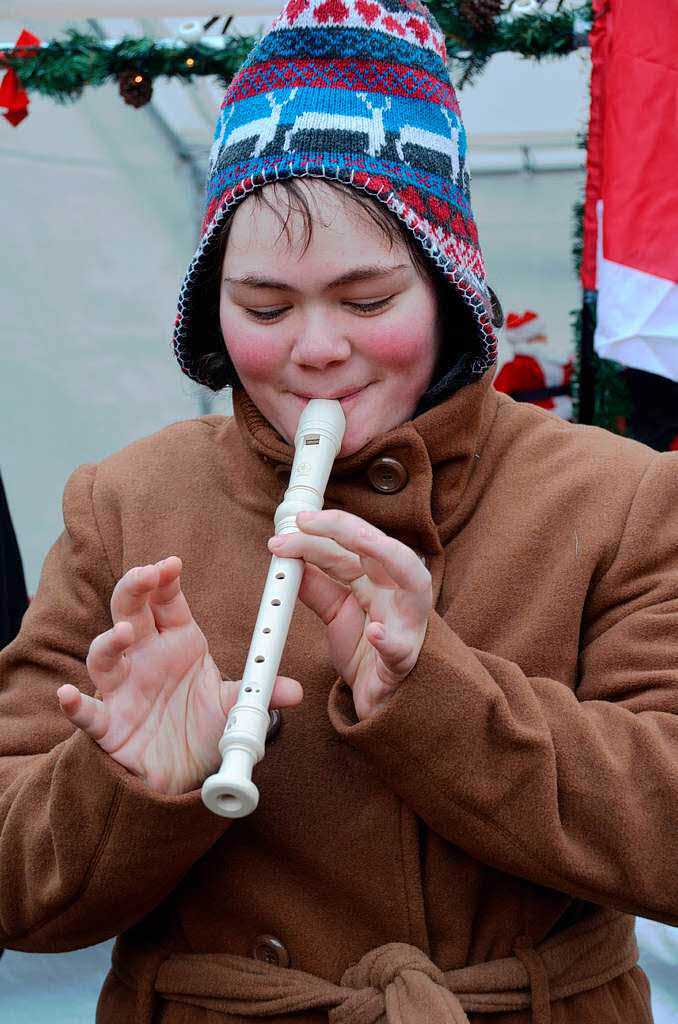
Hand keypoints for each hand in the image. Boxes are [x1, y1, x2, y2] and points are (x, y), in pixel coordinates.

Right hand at [58, 557, 301, 794]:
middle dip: (135, 590)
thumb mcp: (235, 707)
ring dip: (109, 641)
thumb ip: (259, 694)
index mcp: (178, 644)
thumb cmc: (201, 729)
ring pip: (104, 656)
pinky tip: (68, 696)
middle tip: (146, 574)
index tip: (171, 564)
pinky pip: (88, 713)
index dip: (165, 580)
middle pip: (130, 613)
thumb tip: (294, 690)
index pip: (167, 602)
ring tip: (123, 632)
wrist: (182, 778)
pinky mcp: (109, 726)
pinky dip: (75, 705)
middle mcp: (146, 659)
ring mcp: (124, 690)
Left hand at [268, 511, 430, 720]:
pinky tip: (376, 633)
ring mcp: (406, 624)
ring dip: (387, 555)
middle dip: (346, 528)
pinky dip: (389, 641)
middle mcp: (398, 593)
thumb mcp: (336, 613)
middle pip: (381, 548)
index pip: (352, 546)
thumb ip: (318, 586)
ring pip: (413, 581)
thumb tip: (292, 560)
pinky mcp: (402, 661)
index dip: (321, 532)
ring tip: (360, 541)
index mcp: (379, 580)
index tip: (291, 527)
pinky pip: (400, 649)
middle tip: (308, 523)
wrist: (380, 697)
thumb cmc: (365, 650)